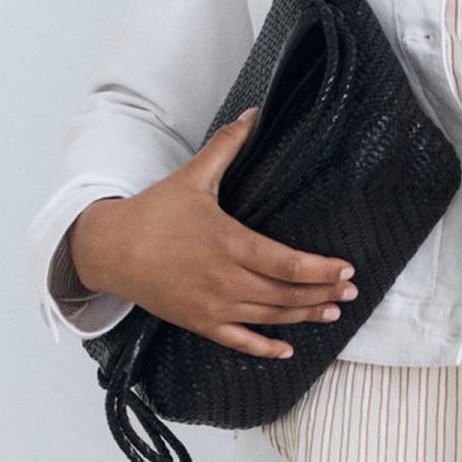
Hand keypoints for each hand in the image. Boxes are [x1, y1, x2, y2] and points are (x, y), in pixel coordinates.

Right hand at [68, 110, 358, 359]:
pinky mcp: (200, 323)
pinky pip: (240, 341)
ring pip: (270, 317)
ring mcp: (212, 306)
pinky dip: (266, 348)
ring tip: (332, 311)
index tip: (347, 269)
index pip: (288, 264)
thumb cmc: (154, 213)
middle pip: (286, 294)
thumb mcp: (193, 176)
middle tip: (350, 292)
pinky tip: (288, 349)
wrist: (110, 250)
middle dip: (323, 293)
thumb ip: (228, 145)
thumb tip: (254, 112)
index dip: (322, 270)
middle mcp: (224, 280)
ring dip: (305, 315)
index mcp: (229, 243)